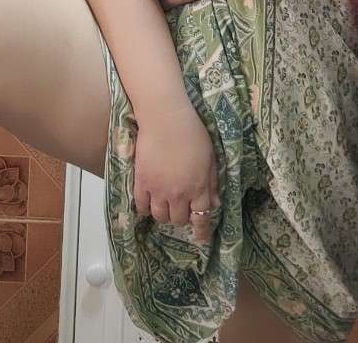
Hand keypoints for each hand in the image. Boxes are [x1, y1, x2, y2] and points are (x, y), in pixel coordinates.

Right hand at [133, 103, 220, 244]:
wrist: (166, 119)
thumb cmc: (192, 133)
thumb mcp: (210, 157)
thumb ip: (212, 181)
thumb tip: (216, 203)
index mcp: (199, 187)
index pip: (202, 217)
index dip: (202, 231)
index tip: (202, 240)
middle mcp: (179, 194)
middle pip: (178, 219)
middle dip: (182, 218)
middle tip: (181, 210)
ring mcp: (159, 190)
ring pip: (160, 216)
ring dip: (164, 215)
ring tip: (165, 207)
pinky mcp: (141, 182)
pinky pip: (141, 206)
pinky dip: (145, 209)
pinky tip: (148, 204)